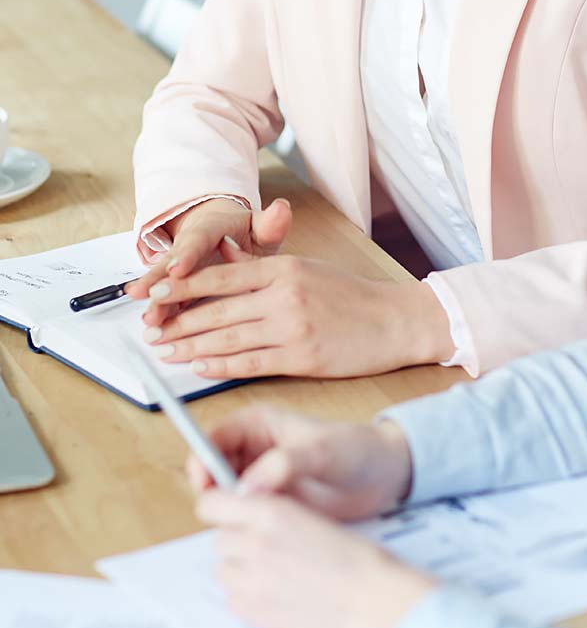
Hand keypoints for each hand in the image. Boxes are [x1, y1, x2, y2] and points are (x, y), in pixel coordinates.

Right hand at [127, 197, 292, 327]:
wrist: (229, 235)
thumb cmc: (248, 234)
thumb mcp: (261, 227)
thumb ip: (270, 224)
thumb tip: (282, 209)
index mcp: (211, 229)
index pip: (198, 240)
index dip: (187, 254)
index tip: (178, 268)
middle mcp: (189, 247)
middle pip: (172, 263)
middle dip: (159, 280)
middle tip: (148, 295)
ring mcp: (180, 268)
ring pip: (165, 284)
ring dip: (157, 302)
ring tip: (149, 320)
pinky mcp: (179, 287)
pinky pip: (168, 300)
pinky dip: (162, 314)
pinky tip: (153, 329)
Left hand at [141, 254, 453, 379]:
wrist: (395, 321)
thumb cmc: (352, 296)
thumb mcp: (307, 269)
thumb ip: (265, 268)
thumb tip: (224, 261)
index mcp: (283, 269)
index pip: (220, 276)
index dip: (182, 285)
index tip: (155, 293)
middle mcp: (284, 296)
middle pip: (217, 309)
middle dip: (178, 321)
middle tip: (150, 330)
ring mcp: (292, 328)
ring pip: (228, 337)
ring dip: (191, 346)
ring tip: (166, 351)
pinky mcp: (301, 358)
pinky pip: (251, 363)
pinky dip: (221, 365)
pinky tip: (200, 367)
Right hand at [186, 406, 412, 519]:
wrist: (383, 477)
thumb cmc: (358, 451)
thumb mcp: (323, 452)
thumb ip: (285, 463)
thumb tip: (248, 487)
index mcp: (257, 424)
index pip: (211, 438)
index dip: (201, 461)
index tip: (205, 485)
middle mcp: (252, 450)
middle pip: (210, 472)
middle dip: (213, 492)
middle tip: (232, 512)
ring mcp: (259, 478)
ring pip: (224, 497)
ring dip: (229, 511)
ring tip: (252, 523)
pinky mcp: (269, 504)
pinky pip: (243, 515)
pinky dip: (244, 525)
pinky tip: (261, 534)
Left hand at [198, 490, 435, 627]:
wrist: (370, 599)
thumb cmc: (354, 558)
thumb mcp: (311, 515)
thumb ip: (272, 511)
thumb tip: (246, 511)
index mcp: (270, 512)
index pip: (212, 502)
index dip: (219, 505)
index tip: (227, 510)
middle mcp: (254, 543)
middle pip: (220, 536)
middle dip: (238, 538)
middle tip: (267, 545)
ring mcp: (250, 580)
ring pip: (223, 568)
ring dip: (241, 567)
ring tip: (275, 570)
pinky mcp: (251, 612)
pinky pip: (232, 597)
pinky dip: (247, 594)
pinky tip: (276, 591)